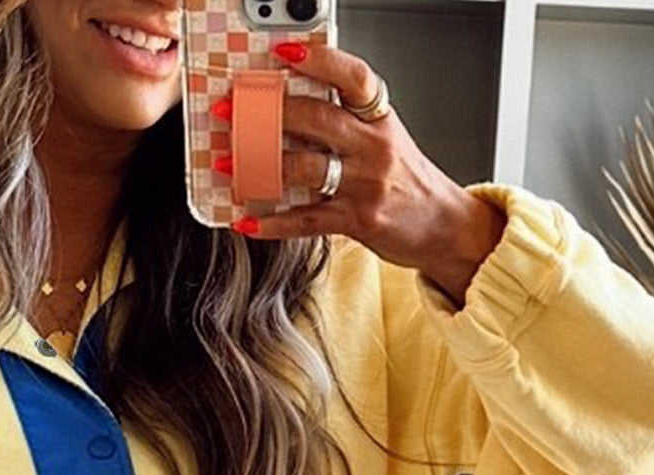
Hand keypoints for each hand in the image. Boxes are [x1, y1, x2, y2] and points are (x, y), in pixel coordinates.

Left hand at [222, 37, 507, 300]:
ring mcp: (365, 185)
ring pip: (306, 168)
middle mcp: (374, 147)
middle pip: (318, 118)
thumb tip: (292, 105)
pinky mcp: (357, 221)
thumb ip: (347, 120)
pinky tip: (246, 220)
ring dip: (259, 167)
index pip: (352, 77)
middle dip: (268, 113)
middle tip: (231, 111)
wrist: (443, 225)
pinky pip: (306, 220)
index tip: (282, 53)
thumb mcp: (385, 137)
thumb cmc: (407, 180)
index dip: (318, 61)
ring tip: (227, 165)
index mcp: (380, 118)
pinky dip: (272, 223)